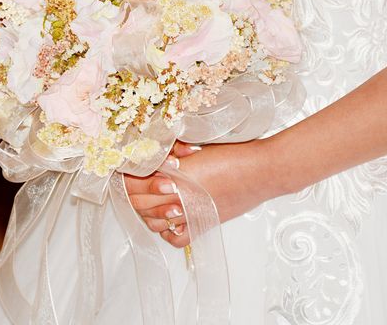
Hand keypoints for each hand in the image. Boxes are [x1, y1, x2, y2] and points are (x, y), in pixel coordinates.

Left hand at [124, 140, 270, 247]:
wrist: (261, 171)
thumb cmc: (236, 156)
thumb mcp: (197, 149)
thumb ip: (172, 157)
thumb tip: (155, 160)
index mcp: (175, 177)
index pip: (137, 183)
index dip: (127, 177)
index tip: (125, 169)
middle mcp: (179, 198)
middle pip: (141, 202)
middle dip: (133, 192)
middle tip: (132, 181)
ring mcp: (190, 214)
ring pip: (154, 221)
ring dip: (147, 210)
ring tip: (149, 197)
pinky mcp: (203, 224)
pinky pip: (177, 237)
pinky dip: (168, 231)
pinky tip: (169, 219)